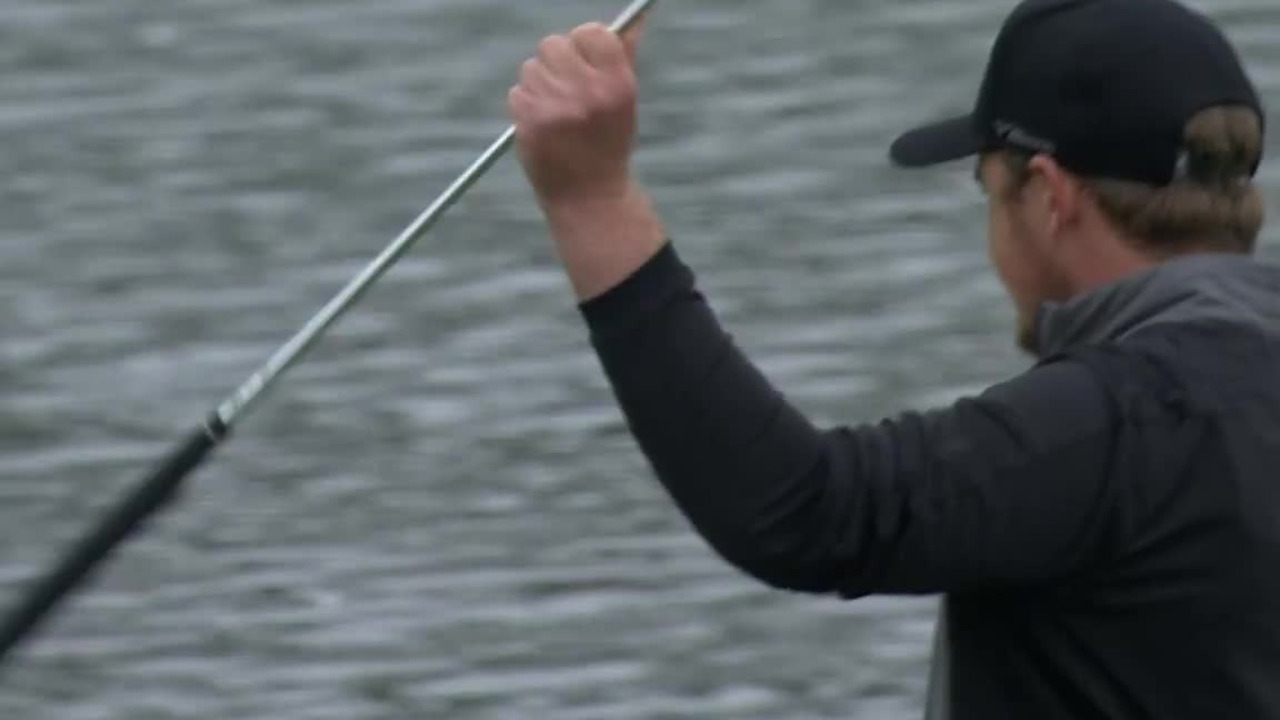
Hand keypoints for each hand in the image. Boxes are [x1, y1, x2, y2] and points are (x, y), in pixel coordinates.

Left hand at [508, 20, 644, 208]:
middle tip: (567, 88)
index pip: (591, 33)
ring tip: (556, 112)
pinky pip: (517, 93)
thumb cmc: (608, 143)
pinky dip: (526, 106)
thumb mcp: (625, 100)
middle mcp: (587, 93)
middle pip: (554, 44)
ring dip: (540, 85)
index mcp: (617, 84)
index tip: (583, 61)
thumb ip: (624, 55)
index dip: (583, 44)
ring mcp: (556, 108)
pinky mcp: (530, 122)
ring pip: (531, 68)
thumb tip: (636, 18)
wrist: (588, 197)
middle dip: (557, 63)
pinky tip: (542, 126)